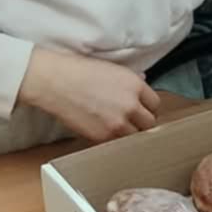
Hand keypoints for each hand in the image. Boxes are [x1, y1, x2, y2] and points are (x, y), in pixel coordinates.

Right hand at [19, 47, 161, 143]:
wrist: (55, 82)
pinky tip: (103, 129)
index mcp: (135, 85)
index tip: (141, 109)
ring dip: (128, 132)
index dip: (147, 107)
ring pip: (135, 136)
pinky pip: (117, 142)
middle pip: (149, 123)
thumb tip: (143, 81)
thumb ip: (131, 79)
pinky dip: (113, 138)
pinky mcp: (103, 136)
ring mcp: (118, 123)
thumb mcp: (111, 68)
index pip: (155, 104)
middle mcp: (131, 105)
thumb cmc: (79, 71)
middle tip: (130, 120)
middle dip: (141, 122)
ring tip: (115, 126)